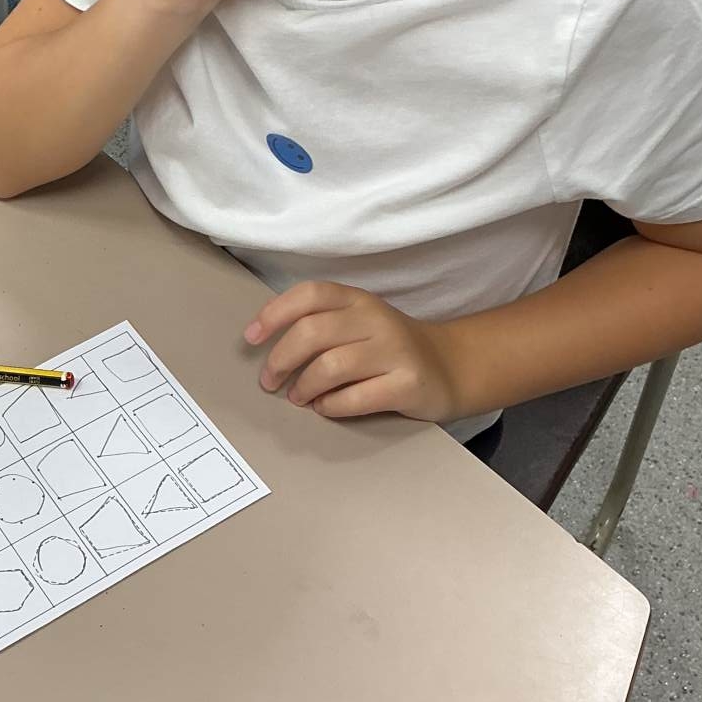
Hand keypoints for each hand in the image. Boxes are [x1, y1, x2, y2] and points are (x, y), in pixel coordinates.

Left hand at [244, 281, 461, 421]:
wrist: (451, 367)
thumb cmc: (390, 348)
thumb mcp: (358, 323)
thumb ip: (320, 324)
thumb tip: (266, 345)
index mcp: (358, 299)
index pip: (310, 294)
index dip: (274, 313)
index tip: (250, 338)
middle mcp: (376, 319)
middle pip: (312, 332)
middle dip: (280, 360)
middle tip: (270, 381)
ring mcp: (395, 350)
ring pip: (330, 366)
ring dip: (304, 387)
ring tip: (299, 397)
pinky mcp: (407, 384)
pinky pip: (354, 398)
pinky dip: (331, 406)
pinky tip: (326, 407)